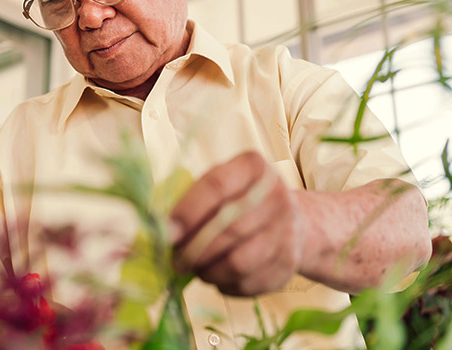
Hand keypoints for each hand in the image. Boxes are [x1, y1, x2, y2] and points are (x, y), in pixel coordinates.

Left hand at [169, 151, 304, 295]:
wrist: (290, 221)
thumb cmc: (240, 201)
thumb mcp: (219, 186)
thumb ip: (190, 202)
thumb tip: (160, 231)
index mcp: (253, 167)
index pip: (217, 186)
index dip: (188, 211)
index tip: (166, 233)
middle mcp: (276, 195)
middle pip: (228, 228)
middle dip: (194, 249)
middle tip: (175, 261)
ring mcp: (287, 230)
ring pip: (238, 262)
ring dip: (208, 271)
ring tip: (196, 268)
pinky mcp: (288, 263)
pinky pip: (247, 283)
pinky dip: (225, 284)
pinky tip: (218, 274)